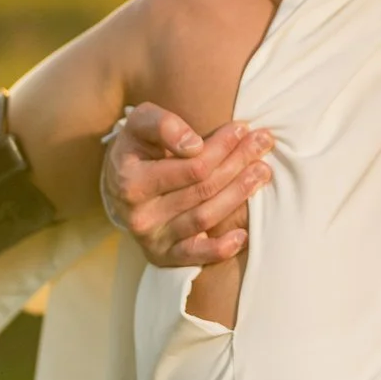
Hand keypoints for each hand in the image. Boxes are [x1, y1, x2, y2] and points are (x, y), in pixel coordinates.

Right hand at [99, 102, 272, 265]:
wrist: (117, 182)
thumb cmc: (137, 147)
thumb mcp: (140, 123)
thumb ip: (162, 125)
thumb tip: (194, 145)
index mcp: (131, 181)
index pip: (192, 166)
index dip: (221, 147)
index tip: (242, 128)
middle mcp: (140, 214)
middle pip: (203, 189)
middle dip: (238, 164)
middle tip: (263, 144)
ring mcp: (152, 238)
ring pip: (204, 217)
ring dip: (238, 195)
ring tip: (262, 172)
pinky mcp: (162, 255)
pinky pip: (193, 255)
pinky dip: (218, 249)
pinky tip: (243, 235)